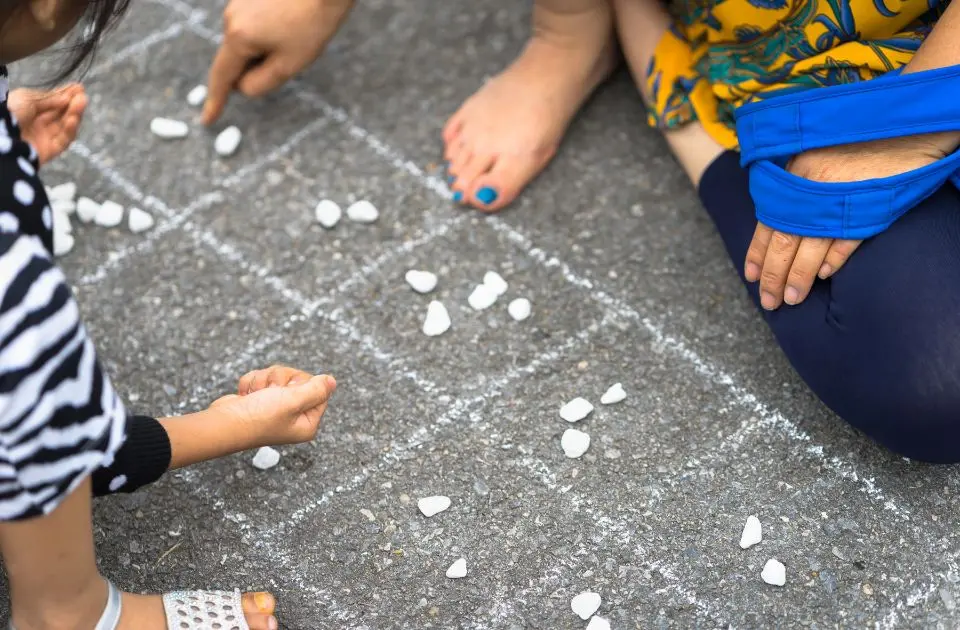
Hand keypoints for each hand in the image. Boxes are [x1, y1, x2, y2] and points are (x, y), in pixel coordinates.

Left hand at [8, 84, 86, 164]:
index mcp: (30, 110)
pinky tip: (73, 119)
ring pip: (65, 127)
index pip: (52, 103)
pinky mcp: (49, 151)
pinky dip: (69, 130)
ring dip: (74, 115)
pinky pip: (63, 141)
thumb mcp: (28, 98)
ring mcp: (44, 138)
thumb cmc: (11, 111)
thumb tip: (67, 98)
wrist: (1, 133)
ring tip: (81, 103)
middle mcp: (38, 124)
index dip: (66, 95)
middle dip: (73, 105)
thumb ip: (50, 99)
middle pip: (61, 115)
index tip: (79, 87)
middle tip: (83, 96)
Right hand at [202, 0, 353, 124]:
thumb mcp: (289, 65)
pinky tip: (289, 25)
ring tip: (294, 36)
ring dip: (264, 49)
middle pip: (236, 59)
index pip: (222, 77)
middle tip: (289, 56)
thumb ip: (260, 83)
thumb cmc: (311, 24)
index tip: (208, 119)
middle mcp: (230, 18)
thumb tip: (241, 86)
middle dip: (255, 67)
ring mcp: (237, 4)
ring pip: (245, 42)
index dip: (216, 101)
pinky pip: (251, 26)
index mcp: (238, 38)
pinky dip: (266, 34)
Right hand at [210, 365, 336, 445]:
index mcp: (307, 423)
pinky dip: (253, 383)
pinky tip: (246, 395)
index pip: (319, 390)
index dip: (303, 383)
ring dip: (264, 380)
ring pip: (279, 376)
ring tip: (256, 395)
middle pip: (299, 380)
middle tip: (271, 392)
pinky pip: (262, 378)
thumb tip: (332, 381)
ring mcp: (275, 408)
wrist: (223, 422)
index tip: (290, 390)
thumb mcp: (294, 401)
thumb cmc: (259, 417)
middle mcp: (293, 417)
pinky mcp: (259, 400)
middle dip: (281, 380)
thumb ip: (316, 390)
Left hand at [744, 135, 949, 309]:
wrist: (897, 126)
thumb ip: (794, 188)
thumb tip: (776, 222)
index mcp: (792, 178)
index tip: (752, 277)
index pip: (767, 225)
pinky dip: (834, 260)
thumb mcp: (810, 156)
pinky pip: (846, 241)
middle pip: (784, 242)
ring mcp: (838, 200)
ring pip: (811, 249)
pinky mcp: (866, 208)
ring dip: (799, 277)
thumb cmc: (850, 141)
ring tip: (792, 298)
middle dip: (773, 276)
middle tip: (770, 301)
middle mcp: (810, 191)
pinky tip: (824, 276)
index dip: (758, 254)